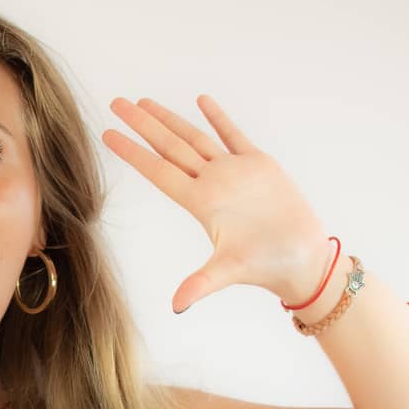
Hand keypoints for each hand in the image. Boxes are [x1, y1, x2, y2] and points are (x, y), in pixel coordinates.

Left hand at [101, 94, 333, 312]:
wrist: (301, 260)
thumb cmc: (266, 266)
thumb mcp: (229, 272)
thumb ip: (201, 284)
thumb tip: (176, 307)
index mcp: (201, 202)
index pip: (158, 171)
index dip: (133, 153)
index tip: (107, 135)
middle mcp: (212, 183)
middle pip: (170, 147)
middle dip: (143, 125)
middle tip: (116, 104)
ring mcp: (234, 172)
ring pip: (195, 138)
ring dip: (171, 120)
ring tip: (144, 103)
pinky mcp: (259, 165)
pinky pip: (234, 136)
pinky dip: (218, 118)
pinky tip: (201, 101)